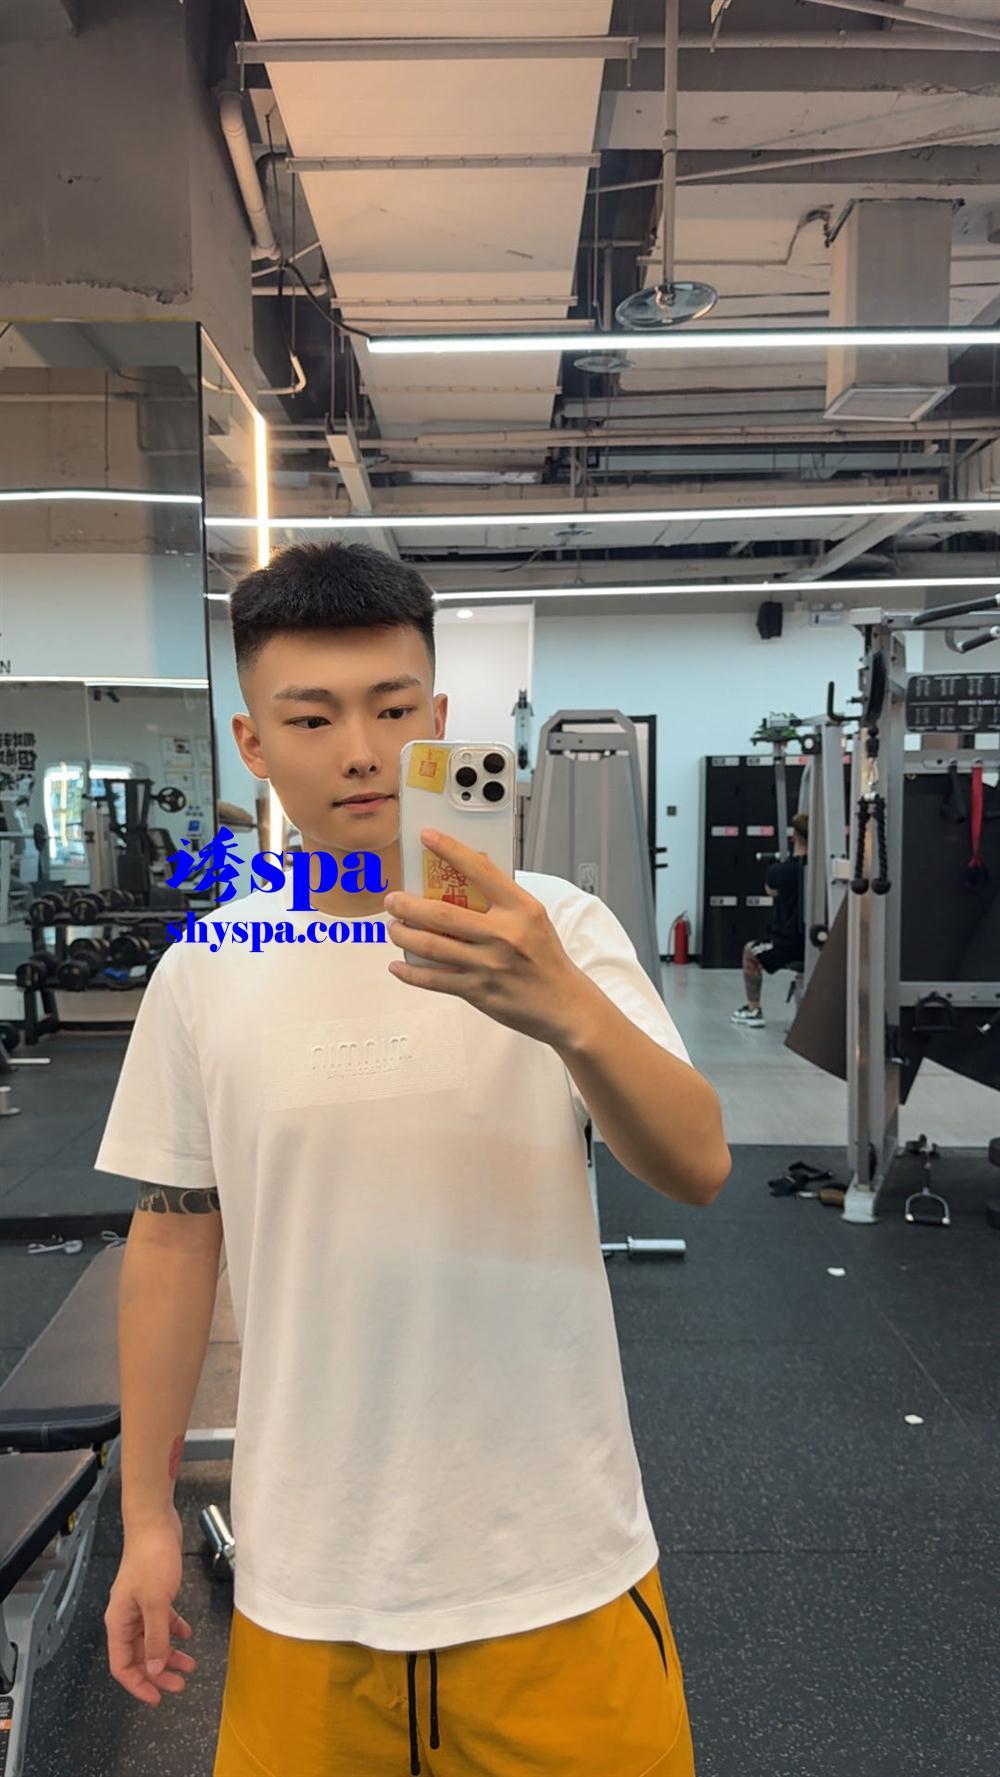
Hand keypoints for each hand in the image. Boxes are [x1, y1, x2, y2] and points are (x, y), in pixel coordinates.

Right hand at [106, 1511, 195, 1706]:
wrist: (155, 1523)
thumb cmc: (151, 1559)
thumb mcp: (156, 1602)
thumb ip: (156, 1638)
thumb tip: (156, 1670)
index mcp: (119, 1623)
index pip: (122, 1665)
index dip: (138, 1684)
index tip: (158, 1698)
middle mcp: (127, 1618)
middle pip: (139, 1656)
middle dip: (159, 1673)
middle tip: (181, 1684)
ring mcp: (140, 1606)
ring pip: (153, 1640)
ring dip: (170, 1654)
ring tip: (190, 1664)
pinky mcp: (155, 1593)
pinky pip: (162, 1621)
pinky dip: (174, 1630)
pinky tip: (188, 1634)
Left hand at [384, 827, 584, 1045]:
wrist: (564, 1005)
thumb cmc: (545, 957)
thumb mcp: (533, 918)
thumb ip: (502, 899)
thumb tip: (463, 875)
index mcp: (521, 909)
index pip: (480, 870)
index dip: (450, 850)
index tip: (426, 837)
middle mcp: (504, 934)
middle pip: (441, 913)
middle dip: (407, 905)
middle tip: (393, 900)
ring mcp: (489, 964)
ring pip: (431, 946)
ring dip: (403, 935)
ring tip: (393, 928)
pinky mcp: (478, 990)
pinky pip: (434, 980)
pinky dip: (411, 973)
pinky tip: (398, 966)